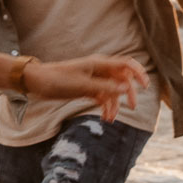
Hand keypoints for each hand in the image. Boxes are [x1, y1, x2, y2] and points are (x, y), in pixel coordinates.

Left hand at [25, 55, 147, 121]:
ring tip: (111, 119)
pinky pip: (103, 97)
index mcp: (100, 64)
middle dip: (129, 93)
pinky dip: (105, 107)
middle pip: (122, 80)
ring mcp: (94, 80)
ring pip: (113, 91)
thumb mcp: (82, 85)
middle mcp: (99, 70)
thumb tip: (126, 87)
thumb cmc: (58, 79)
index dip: (138, 73)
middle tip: (132, 107)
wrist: (37, 82)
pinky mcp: (87, 89)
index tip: (145, 86)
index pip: (126, 64)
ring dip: (115, 105)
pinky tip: (105, 118)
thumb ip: (105, 86)